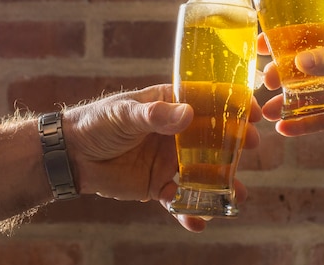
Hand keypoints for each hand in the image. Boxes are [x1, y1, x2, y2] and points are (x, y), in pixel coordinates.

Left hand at [63, 84, 260, 231]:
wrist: (70, 156)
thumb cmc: (98, 123)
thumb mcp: (124, 114)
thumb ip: (155, 115)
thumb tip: (188, 115)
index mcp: (172, 105)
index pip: (209, 102)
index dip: (233, 106)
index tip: (253, 113)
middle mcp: (178, 133)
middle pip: (214, 138)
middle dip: (235, 144)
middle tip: (250, 148)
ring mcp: (171, 159)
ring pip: (204, 171)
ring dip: (222, 183)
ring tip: (236, 195)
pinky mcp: (160, 184)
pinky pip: (181, 198)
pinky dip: (190, 211)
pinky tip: (198, 221)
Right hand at [259, 26, 323, 145]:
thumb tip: (299, 60)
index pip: (309, 36)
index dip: (284, 39)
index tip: (261, 45)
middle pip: (302, 68)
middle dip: (282, 75)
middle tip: (268, 82)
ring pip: (305, 96)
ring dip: (285, 102)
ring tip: (266, 111)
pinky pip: (316, 119)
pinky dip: (300, 124)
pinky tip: (284, 128)